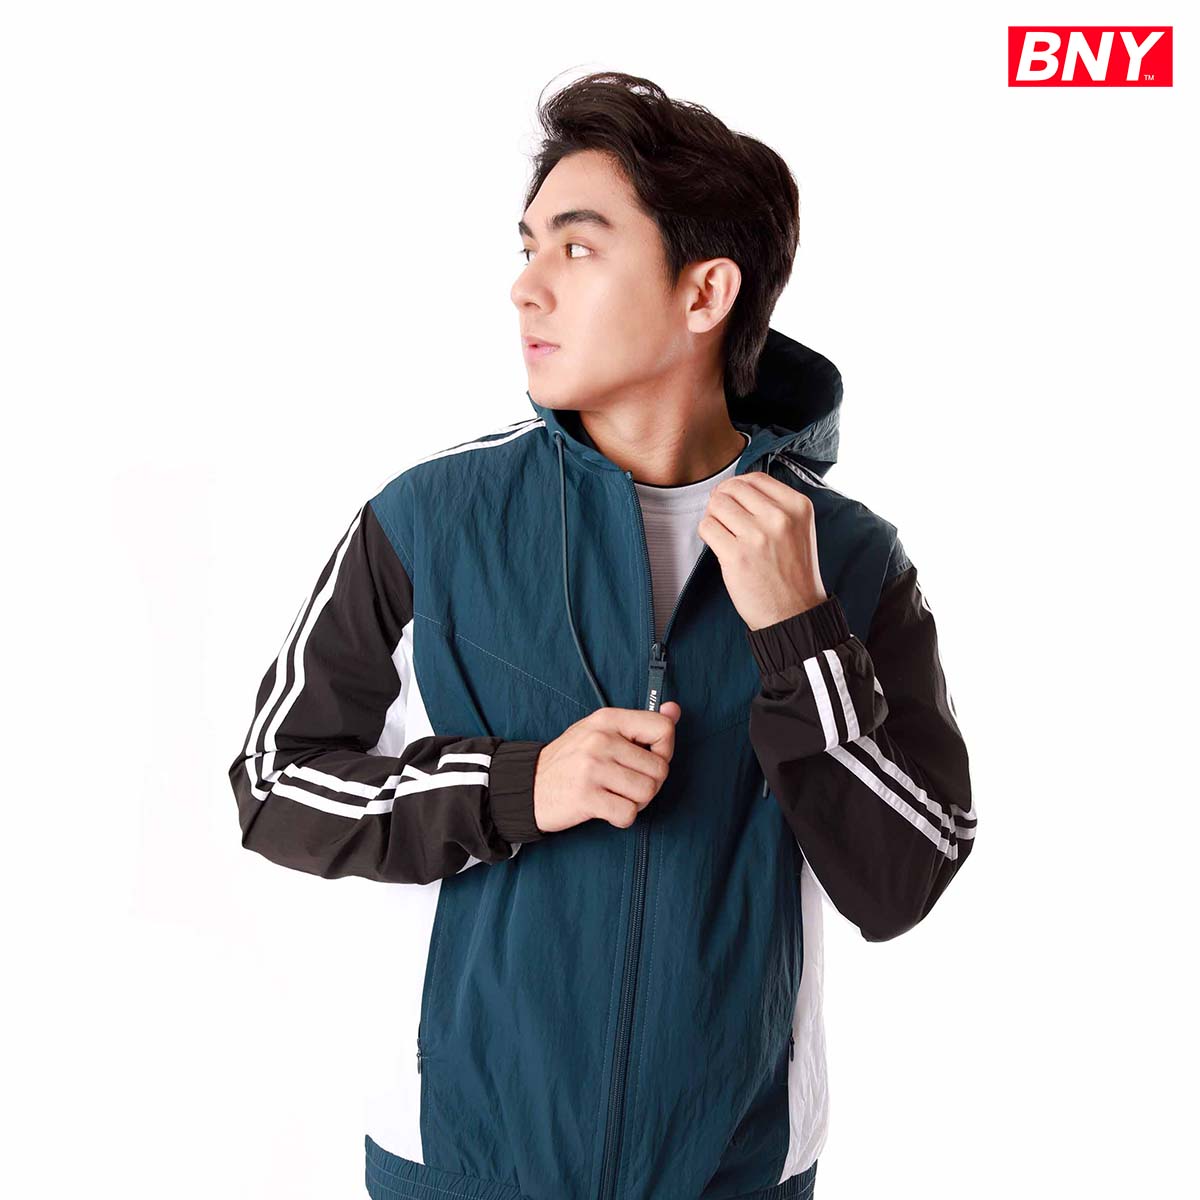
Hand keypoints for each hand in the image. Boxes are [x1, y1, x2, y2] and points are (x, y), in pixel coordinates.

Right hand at [533, 702, 681, 831]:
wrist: (527, 785)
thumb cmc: (570, 760)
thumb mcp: (600, 731)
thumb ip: (639, 724)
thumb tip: (674, 710)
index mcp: (608, 719)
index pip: (663, 729)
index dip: (665, 750)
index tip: (648, 759)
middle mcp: (601, 740)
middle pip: (660, 768)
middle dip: (649, 783)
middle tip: (626, 785)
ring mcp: (593, 768)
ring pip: (647, 792)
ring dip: (636, 802)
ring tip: (616, 796)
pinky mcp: (586, 797)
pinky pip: (628, 814)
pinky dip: (622, 818)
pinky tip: (607, 809)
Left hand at [697, 471, 826, 630]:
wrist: (795, 613)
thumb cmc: (793, 572)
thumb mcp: (798, 528)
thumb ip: (773, 505)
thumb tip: (731, 488)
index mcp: (798, 506)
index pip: (755, 478)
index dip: (737, 487)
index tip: (734, 501)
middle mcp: (780, 518)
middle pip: (732, 488)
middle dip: (722, 500)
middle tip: (725, 518)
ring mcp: (757, 536)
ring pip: (716, 505)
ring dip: (714, 517)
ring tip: (724, 533)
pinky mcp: (736, 556)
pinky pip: (707, 527)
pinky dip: (707, 533)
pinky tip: (720, 545)